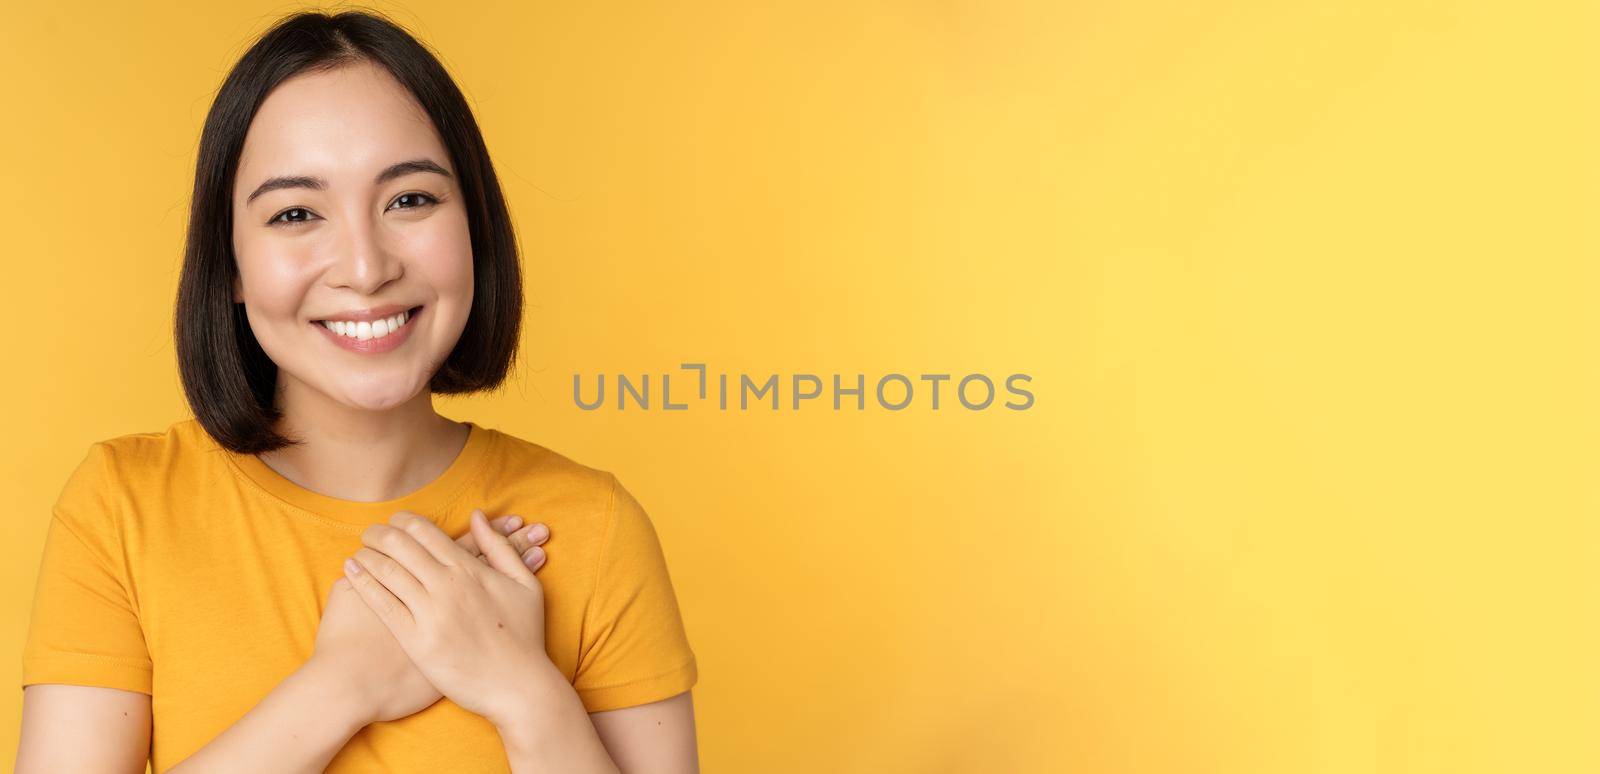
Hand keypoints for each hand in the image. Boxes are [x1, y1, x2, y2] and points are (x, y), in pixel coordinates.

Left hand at [343, 509, 555, 728]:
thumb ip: (498, 547)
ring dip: (367, 554)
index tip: (394, 522)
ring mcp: (430, 613)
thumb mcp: (525, 584)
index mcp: (470, 569)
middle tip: (370, 533)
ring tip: (359, 552)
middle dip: (379, 533)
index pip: (425, 531)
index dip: (403, 520)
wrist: (518, 687)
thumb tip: (477, 516)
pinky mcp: (416, 641)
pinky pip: (382, 604)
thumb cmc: (525, 636)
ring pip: (386, 570)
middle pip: (400, 545)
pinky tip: (352, 573)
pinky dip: (362, 583)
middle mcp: (447, 586)